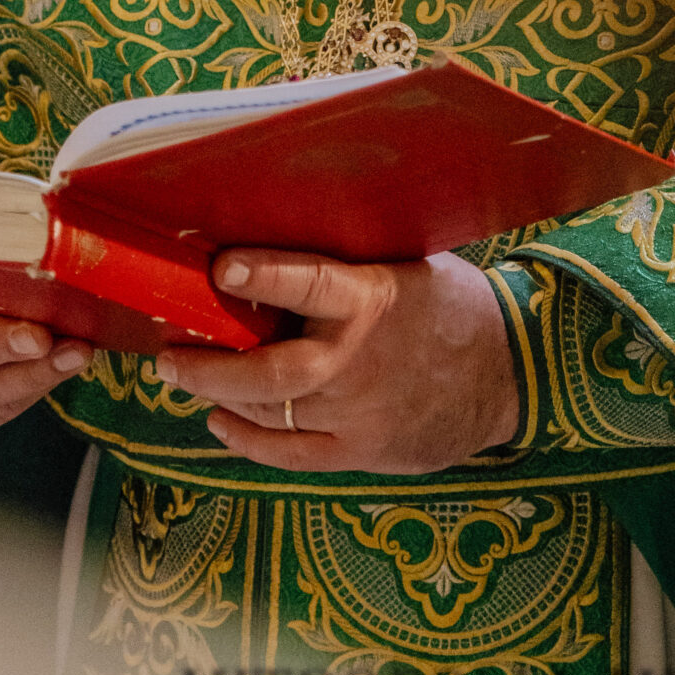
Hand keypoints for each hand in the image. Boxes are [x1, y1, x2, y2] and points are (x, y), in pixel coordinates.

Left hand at [156, 249, 518, 474]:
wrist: (509, 374)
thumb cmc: (452, 306)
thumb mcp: (409, 264)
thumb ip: (352, 262)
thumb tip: (282, 221)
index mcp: (376, 300)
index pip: (311, 284)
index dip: (264, 276)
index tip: (218, 266)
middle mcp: (360, 361)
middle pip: (271, 372)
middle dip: (209, 364)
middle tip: (165, 351)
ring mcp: (359, 414)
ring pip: (271, 411)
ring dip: (219, 394)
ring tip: (182, 374)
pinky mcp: (360, 453)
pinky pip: (289, 453)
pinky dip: (246, 439)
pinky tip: (218, 420)